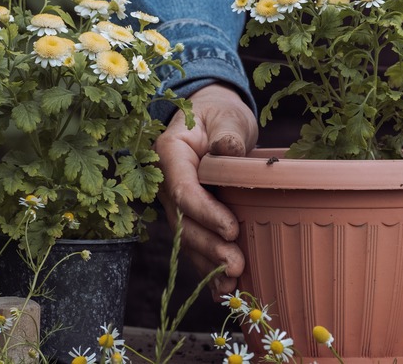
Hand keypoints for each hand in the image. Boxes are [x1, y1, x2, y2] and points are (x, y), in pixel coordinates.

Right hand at [153, 84, 257, 299]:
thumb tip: (226, 150)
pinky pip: (195, 242)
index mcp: (170, 154)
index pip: (183, 190)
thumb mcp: (226, 115)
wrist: (213, 116)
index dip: (205, 213)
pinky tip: (221, 290)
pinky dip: (207, 266)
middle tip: (235, 266)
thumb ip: (227, 132)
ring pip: (187, 238)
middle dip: (208, 247)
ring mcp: (175, 201)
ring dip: (207, 264)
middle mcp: (166, 182)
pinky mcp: (190, 214)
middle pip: (183, 222)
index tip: (232, 229)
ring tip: (231, 286)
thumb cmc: (219, 112)